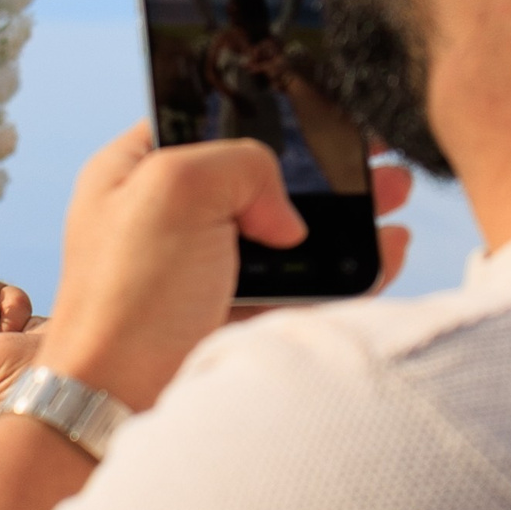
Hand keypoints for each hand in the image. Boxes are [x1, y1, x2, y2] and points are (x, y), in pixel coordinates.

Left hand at [0, 129, 414, 431]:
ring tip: (394, 194)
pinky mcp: (232, 318)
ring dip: (342, 215)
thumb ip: (242, 165)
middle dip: (320, 166)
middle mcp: (164, 218)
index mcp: (133, 173)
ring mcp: (200, 270)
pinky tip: (384, 250)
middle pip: (256, 178)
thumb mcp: (175, 188)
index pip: (202, 121)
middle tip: (372, 151)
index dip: (262, 112)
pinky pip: (299, 286)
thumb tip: (286, 214)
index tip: (319, 108)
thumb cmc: (126, 295)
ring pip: (285, 233)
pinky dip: (343, 269)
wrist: (116, 401)